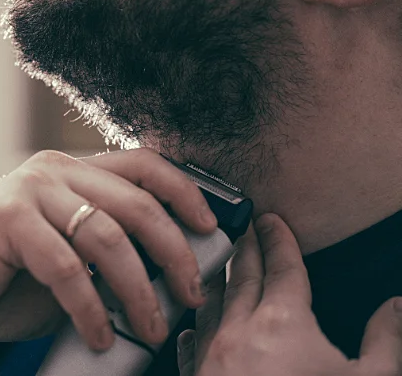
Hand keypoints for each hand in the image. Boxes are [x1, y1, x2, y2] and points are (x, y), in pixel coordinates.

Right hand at [0, 149, 217, 349]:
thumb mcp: (64, 259)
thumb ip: (104, 256)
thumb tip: (166, 277)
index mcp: (71, 172)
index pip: (144, 166)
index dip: (185, 193)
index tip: (212, 230)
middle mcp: (53, 172)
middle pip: (137, 204)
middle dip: (175, 254)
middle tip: (191, 295)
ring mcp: (28, 192)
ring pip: (108, 236)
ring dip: (139, 290)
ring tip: (151, 327)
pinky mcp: (6, 220)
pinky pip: (66, 267)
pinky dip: (90, 308)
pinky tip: (98, 335)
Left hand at [177, 214, 401, 375]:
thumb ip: (385, 340)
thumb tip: (397, 305)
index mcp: (283, 321)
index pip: (281, 266)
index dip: (278, 239)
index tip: (271, 218)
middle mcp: (239, 328)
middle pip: (241, 276)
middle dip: (245, 249)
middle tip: (245, 228)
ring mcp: (210, 353)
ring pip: (212, 303)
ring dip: (219, 280)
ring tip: (221, 265)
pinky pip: (191, 342)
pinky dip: (195, 327)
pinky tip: (192, 326)